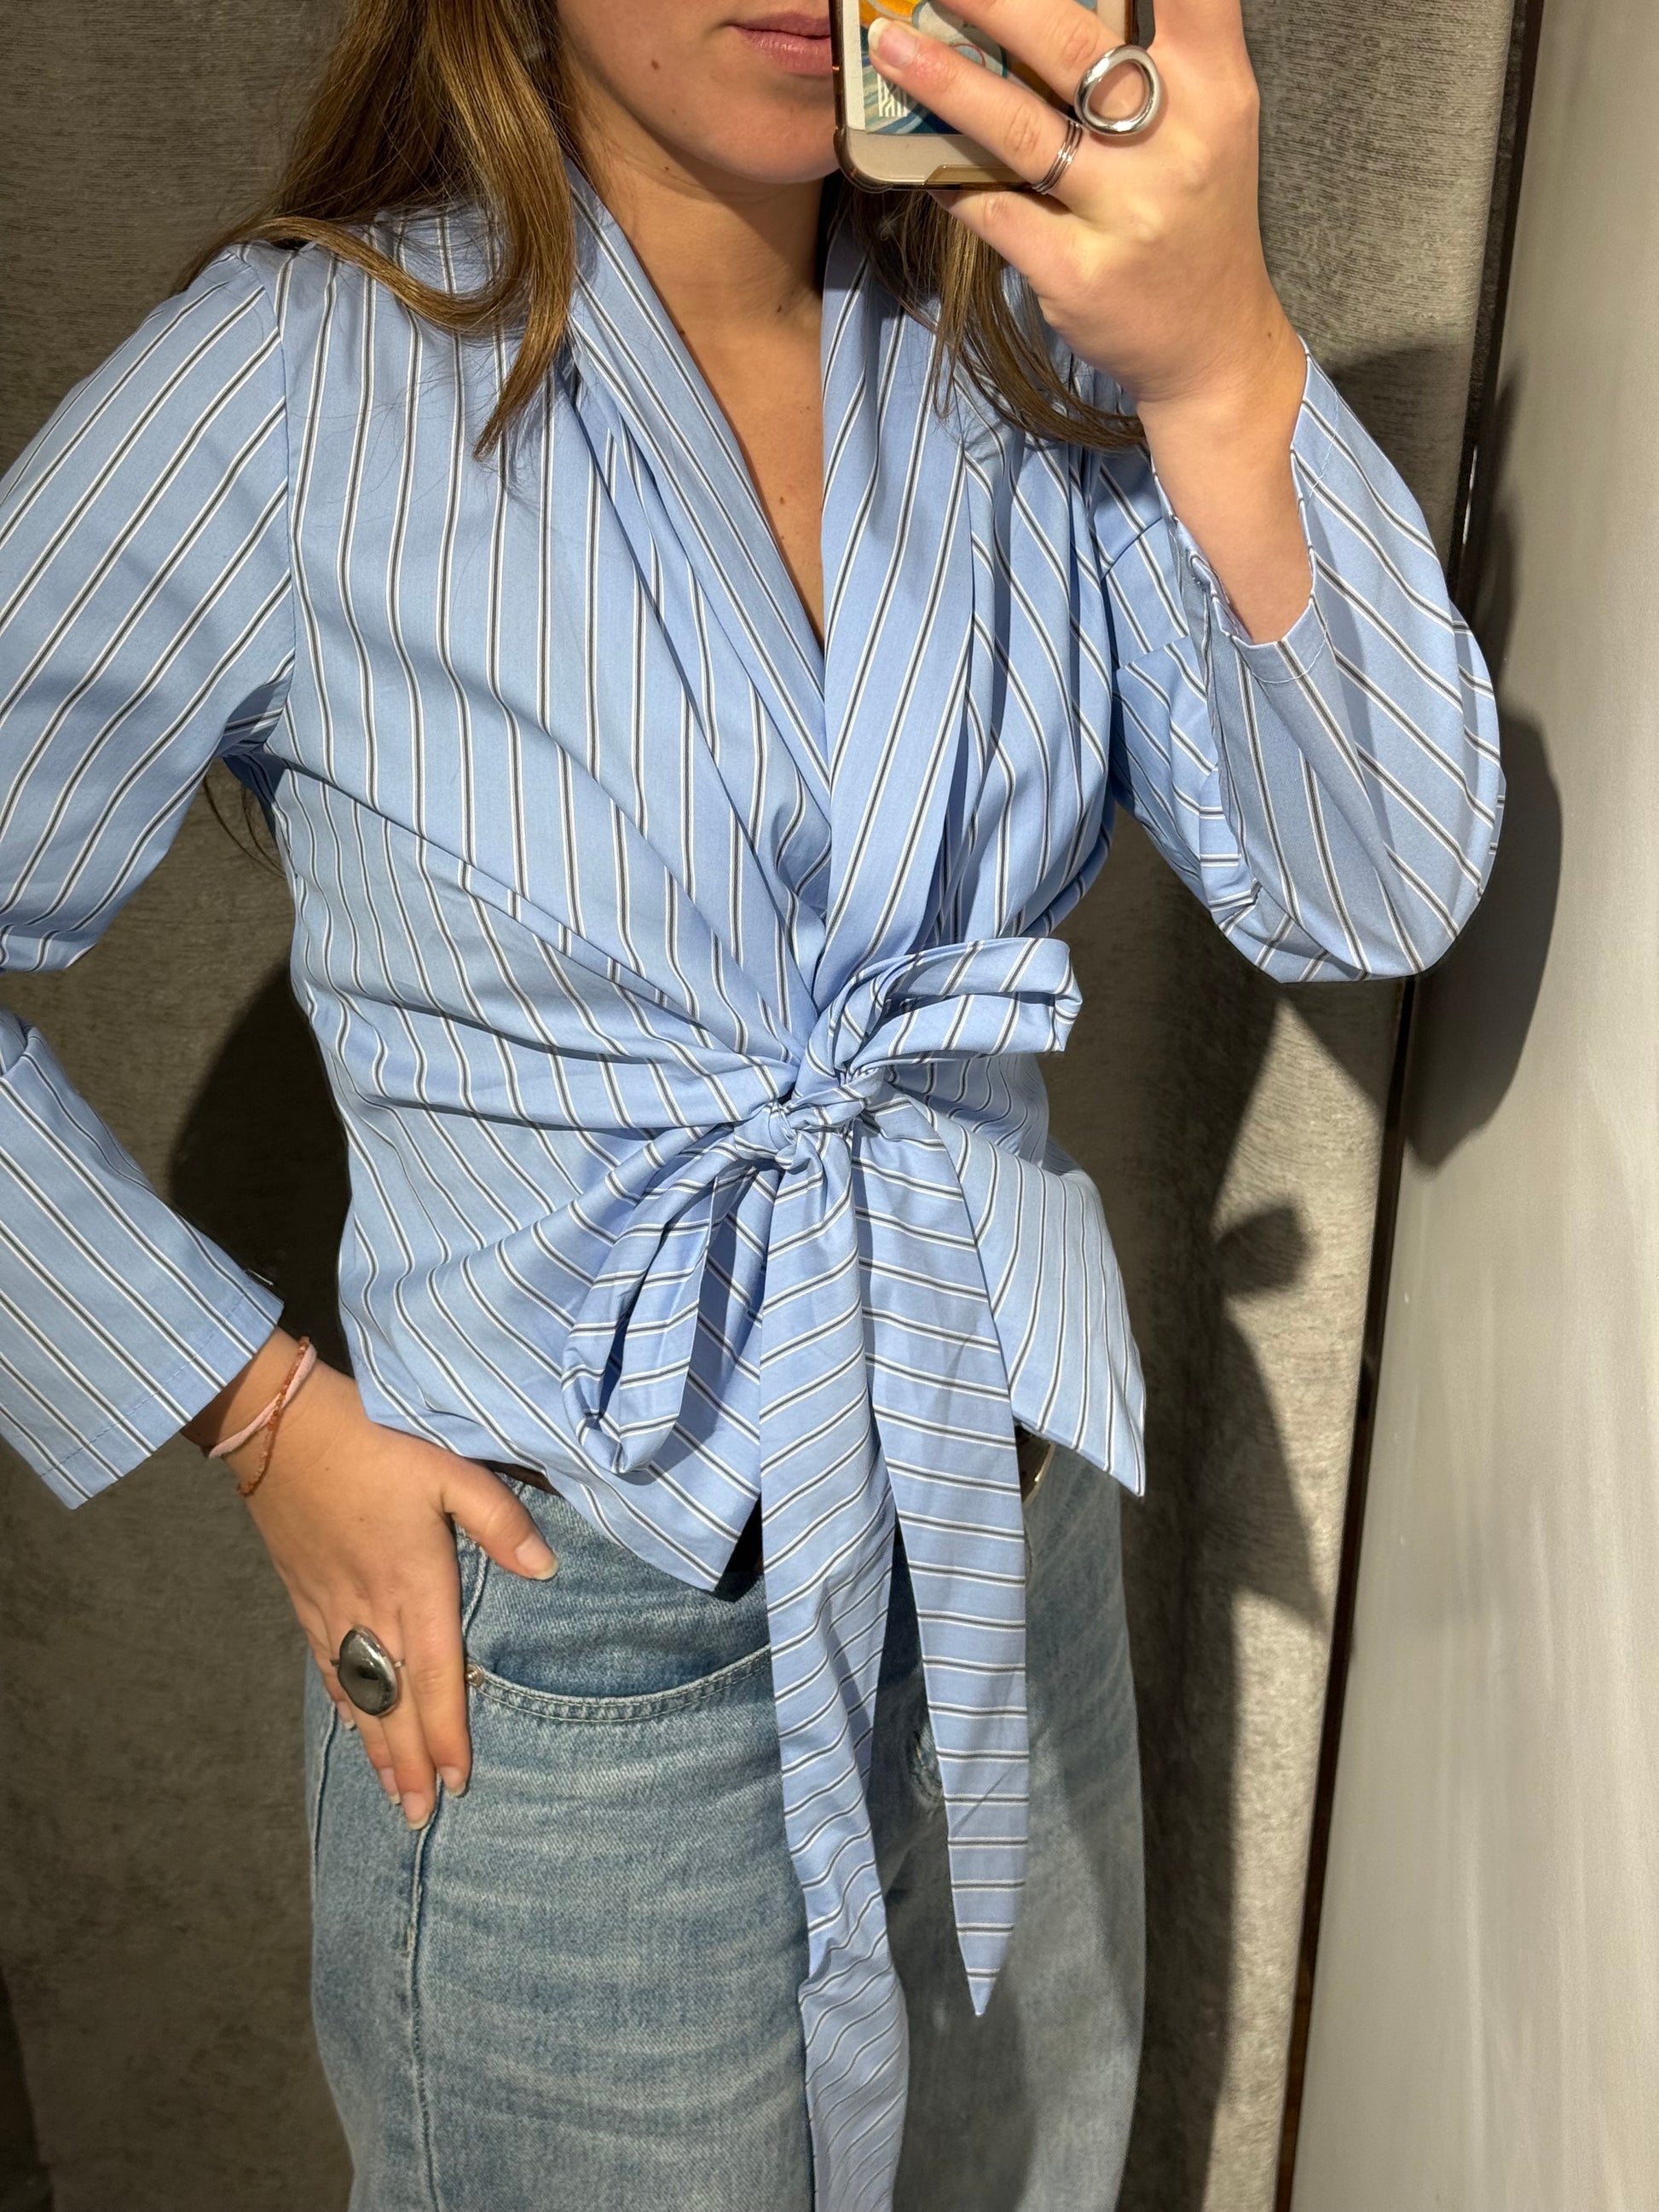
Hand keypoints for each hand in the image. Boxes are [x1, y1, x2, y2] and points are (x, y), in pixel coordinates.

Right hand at [206, 1341, 558, 1826]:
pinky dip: (345, 1709)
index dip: (446, 1734)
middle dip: (410, 1764)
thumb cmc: (377, 1446)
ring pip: (359, 1697)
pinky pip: (328, 1670)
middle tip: (423, 1816)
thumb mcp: (450, 1470)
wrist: (284, 1433)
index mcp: (413, 1587)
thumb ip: (501, 1521)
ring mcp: (332, 1610)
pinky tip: (353, 1727)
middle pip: (393, 1706)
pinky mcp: (306, 1599)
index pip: (435, 1679)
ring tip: (394, 1793)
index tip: (458, 1782)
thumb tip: (546, 1569)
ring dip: (377, 1749)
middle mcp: (371, 1612)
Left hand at [868, 0, 1313, 636]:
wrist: (1211, 345)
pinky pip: (995, 211)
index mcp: (1216, 88)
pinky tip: (919, 158)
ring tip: (892, 48)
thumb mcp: (1208, 121)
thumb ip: (1164, 51)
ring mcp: (1125, 213)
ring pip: (1020, 128)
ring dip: (946, 82)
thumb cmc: (1196, 217)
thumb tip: (1048, 8)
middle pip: (1072, 45)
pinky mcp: (1076, 272)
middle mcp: (1177, 143)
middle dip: (993, 2)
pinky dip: (952, 180)